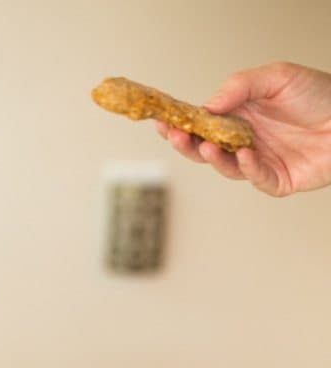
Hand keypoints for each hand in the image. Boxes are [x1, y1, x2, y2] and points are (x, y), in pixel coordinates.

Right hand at [156, 62, 330, 195]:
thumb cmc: (318, 95)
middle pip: (205, 149)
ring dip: (214, 157)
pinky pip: (256, 177)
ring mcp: (258, 162)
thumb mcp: (276, 77)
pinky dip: (248, 167)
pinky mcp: (275, 180)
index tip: (162, 119)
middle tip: (174, 135)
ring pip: (226, 166)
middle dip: (187, 144)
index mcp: (239, 116)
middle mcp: (244, 140)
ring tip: (208, 145)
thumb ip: (240, 86)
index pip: (202, 122)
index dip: (181, 123)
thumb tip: (208, 105)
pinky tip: (246, 154)